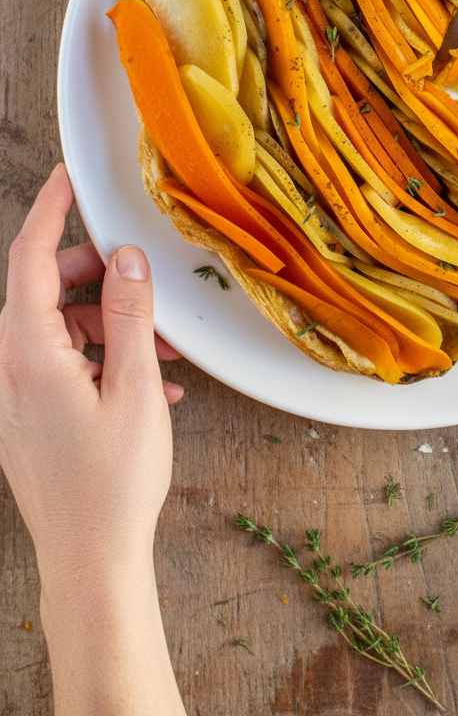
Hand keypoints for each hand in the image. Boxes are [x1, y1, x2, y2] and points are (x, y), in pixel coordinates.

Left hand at [0, 163, 186, 714]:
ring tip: (164, 348)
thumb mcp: (134, 387)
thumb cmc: (111, 483)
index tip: (67, 176)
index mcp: (27, 353)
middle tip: (144, 280)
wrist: (90, 560)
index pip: (29, 258)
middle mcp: (11, 369)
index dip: (49, 210)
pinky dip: (103, 359)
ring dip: (110, 324)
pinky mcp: (31, 416)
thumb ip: (131, 314)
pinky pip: (63, 364)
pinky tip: (150, 382)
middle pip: (44, 290)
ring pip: (59, 328)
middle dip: (98, 277)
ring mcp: (18, 395)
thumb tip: (128, 258)